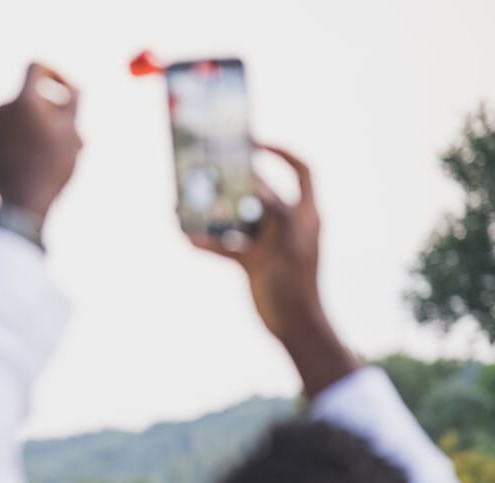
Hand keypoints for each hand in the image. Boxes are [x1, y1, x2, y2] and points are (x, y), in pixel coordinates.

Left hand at [0, 63, 82, 222]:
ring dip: (37, 127)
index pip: (35, 67)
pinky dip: (21, 142)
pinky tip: (33, 163)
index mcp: (23, 100)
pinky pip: (6, 137)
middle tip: (69, 130)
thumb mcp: (72, 131)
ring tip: (55, 151)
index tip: (66, 89)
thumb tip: (74, 87)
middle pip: (29, 97)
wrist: (23, 203)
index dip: (54, 72)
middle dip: (50, 108)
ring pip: (18, 120)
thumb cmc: (52, 166)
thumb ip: (74, 100)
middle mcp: (2, 110)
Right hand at [190, 144, 357, 397]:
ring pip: (238, 218)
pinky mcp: (252, 262)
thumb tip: (257, 185)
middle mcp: (287, 223)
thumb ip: (279, 212)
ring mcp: (268, 242)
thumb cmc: (298, 285)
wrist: (294, 325)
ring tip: (191, 203)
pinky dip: (208, 243)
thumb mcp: (291, 245)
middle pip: (259, 191)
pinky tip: (188, 238)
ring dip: (215, 212)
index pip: (300, 171)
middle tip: (210, 169)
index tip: (255, 143)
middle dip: (235, 181)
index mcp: (306, 214)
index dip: (281, 153)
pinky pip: (226, 246)